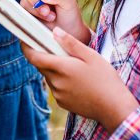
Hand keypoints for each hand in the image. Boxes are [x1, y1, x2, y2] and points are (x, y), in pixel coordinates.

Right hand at [20, 0, 89, 41]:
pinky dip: (35, 16)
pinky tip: (47, 19)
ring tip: (51, 16)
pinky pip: (24, 11)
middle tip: (46, 9)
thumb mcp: (69, 2)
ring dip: (37, 10)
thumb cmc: (70, 13)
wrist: (68, 31)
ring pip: (24, 0)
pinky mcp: (27, 10)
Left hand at [22, 27, 138, 131]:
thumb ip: (70, 43)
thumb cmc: (105, 79)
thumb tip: (54, 31)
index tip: (24, 38)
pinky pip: (56, 87)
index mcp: (61, 68)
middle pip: (41, 65)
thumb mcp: (90, 55)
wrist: (114, 108)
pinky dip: (60, 80)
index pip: (34, 57)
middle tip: (56, 46)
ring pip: (49, 76)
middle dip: (44, 55)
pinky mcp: (63, 103)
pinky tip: (76, 78)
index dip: (26, 46)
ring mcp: (58, 95)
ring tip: (72, 63)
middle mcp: (56, 83)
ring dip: (54, 68)